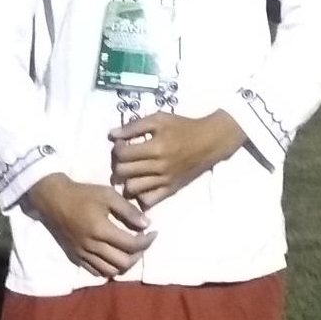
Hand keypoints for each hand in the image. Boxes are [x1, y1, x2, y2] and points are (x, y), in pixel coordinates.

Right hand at [26, 174, 155, 277]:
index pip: (131, 245)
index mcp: (101, 230)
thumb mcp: (108, 195)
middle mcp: (92, 246)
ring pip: (110, 271)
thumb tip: (147, 224)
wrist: (54, 199)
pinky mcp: (76, 257)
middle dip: (139, 254)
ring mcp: (83, 254)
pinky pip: (96, 272)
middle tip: (143, 242)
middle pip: (123, 263)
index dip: (147, 241)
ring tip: (131, 251)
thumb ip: (128, 210)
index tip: (154, 232)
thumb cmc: (83, 194)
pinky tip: (114, 257)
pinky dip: (109, 269)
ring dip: (125, 264)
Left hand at [109, 110, 245, 208]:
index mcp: (156, 147)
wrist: (209, 142)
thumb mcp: (159, 119)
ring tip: (132, 171)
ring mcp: (165, 181)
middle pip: (123, 172)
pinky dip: (140, 194)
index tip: (122, 144)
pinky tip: (142, 183)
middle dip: (119, 163)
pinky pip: (148, 200)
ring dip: (127, 179)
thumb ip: (134, 127)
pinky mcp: (171, 190)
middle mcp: (159, 167)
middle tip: (125, 158)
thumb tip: (111, 135)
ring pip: (132, 188)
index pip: (122, 154)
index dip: (117, 148)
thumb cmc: (183, 127)